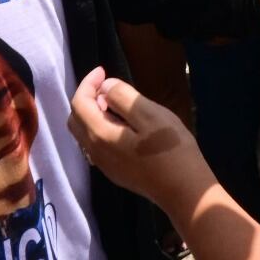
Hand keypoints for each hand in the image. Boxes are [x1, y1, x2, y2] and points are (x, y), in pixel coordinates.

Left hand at [68, 67, 217, 219]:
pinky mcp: (115, 172)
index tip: (104, 70)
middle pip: (76, 120)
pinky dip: (101, 128)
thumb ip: (124, 98)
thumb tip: (105, 87)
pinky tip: (124, 125)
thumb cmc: (170, 148)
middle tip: (108, 85)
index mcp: (100, 135)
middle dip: (86, 97)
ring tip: (117, 102)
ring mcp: (104, 165)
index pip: (79, 103)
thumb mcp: (150, 114)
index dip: (88, 83)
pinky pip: (96, 145)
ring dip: (93, 113)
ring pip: (85, 134)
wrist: (183, 189)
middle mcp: (94, 152)